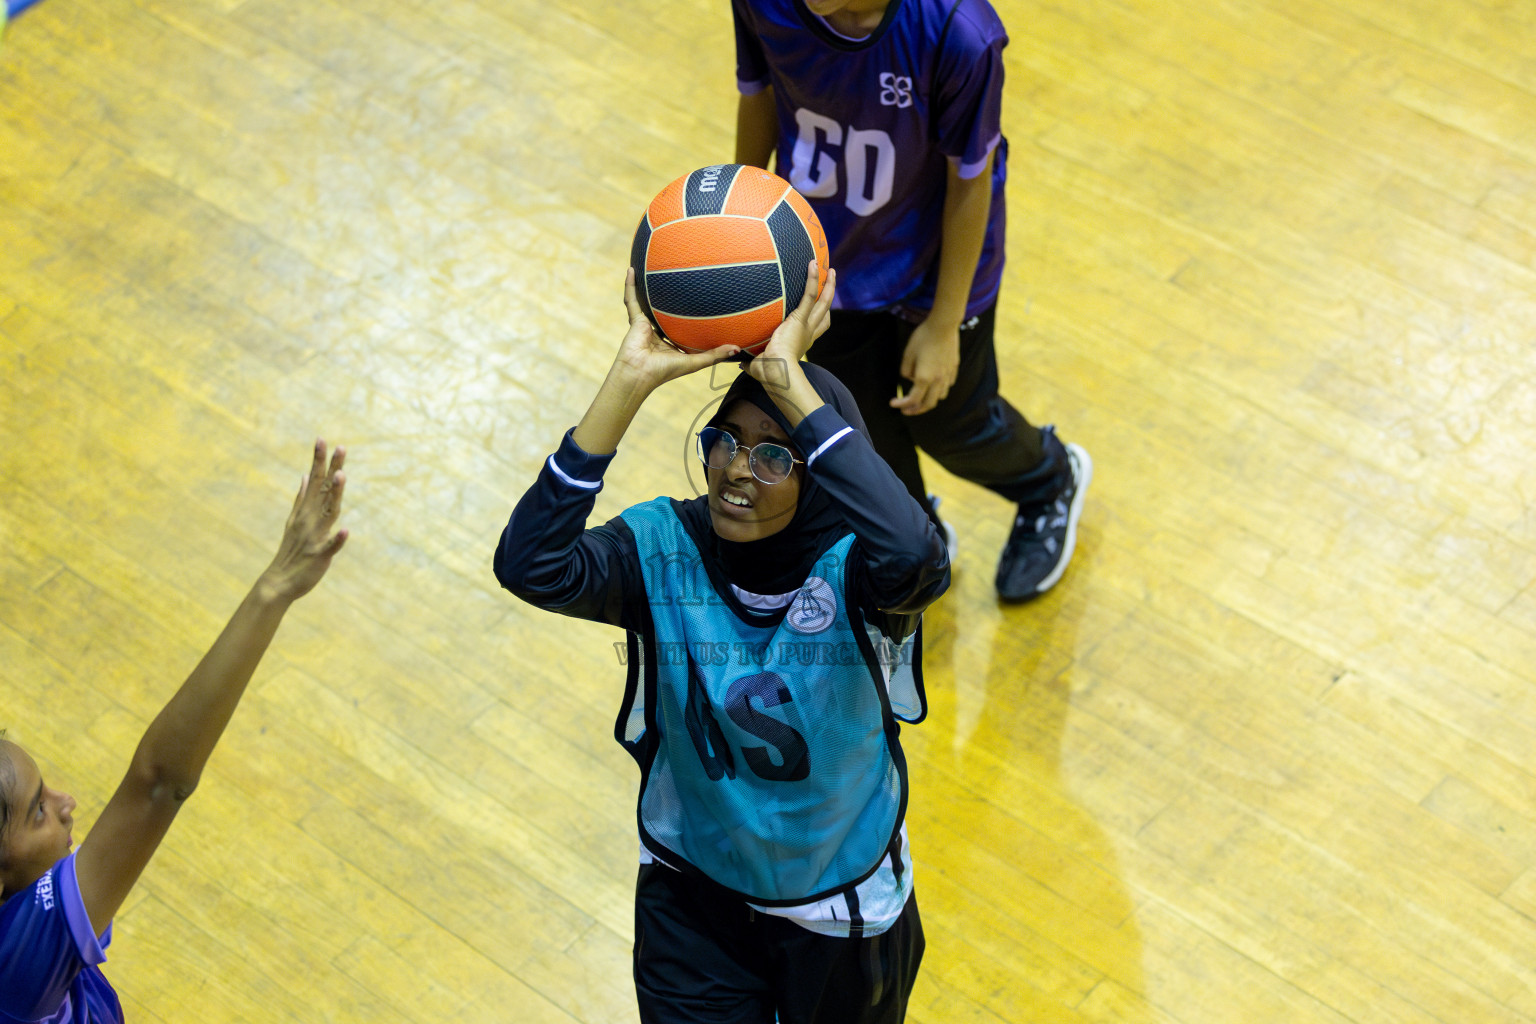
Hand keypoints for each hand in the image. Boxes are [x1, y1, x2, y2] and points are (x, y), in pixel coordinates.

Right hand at [259, 439, 348, 603]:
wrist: (279, 582)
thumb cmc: (291, 550)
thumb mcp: (294, 520)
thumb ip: (302, 498)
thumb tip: (307, 476)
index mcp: (306, 511)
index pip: (314, 480)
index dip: (319, 460)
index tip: (322, 439)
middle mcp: (309, 519)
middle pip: (323, 490)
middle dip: (331, 468)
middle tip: (341, 447)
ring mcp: (314, 536)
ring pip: (328, 512)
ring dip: (334, 494)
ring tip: (341, 476)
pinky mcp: (319, 555)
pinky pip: (330, 546)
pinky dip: (337, 538)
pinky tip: (345, 530)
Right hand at [614, 268, 741, 388]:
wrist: (640, 373)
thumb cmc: (665, 371)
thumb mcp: (694, 362)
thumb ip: (714, 355)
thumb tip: (737, 349)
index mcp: (670, 342)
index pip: (681, 326)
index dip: (689, 316)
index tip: (703, 303)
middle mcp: (658, 331)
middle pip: (664, 310)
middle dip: (670, 297)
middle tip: (681, 280)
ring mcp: (646, 325)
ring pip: (647, 301)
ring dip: (647, 287)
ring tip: (651, 269)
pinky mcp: (635, 319)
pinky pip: (632, 299)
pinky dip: (630, 285)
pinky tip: (631, 270)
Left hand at [748, 261, 835, 388]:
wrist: (775, 371)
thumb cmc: (767, 373)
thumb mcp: (759, 365)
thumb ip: (751, 362)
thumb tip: (739, 362)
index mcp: (801, 342)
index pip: (817, 327)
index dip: (821, 317)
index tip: (823, 308)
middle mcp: (808, 333)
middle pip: (824, 311)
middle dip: (829, 295)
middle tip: (831, 281)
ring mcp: (806, 325)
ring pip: (822, 302)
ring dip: (828, 285)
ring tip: (829, 269)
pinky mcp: (800, 319)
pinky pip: (809, 295)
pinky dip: (812, 279)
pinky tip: (812, 264)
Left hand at [890, 315, 959, 415]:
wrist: (943, 326)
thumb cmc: (923, 337)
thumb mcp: (907, 354)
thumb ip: (906, 370)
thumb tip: (910, 378)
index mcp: (924, 378)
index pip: (912, 399)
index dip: (901, 404)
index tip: (893, 403)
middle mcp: (938, 380)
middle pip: (928, 404)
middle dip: (915, 410)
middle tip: (906, 410)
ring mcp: (947, 375)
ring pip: (940, 397)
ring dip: (929, 401)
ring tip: (920, 399)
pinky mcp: (953, 369)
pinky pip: (947, 386)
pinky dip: (939, 391)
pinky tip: (933, 386)